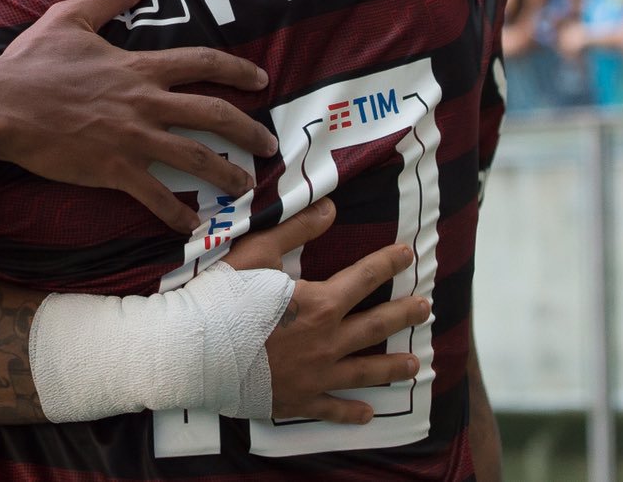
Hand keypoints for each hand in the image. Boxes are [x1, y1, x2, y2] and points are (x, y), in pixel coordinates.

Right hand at [0, 0, 275, 234]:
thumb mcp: (74, 17)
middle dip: (249, 130)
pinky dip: (177, 214)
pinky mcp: (114, 169)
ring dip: (227, 174)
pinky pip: (155, 196)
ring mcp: (132, 138)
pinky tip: (193, 228)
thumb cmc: (33, 61)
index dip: (236, 69)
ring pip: (195, 158)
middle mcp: (145, 103)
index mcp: (139, 67)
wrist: (1, 104)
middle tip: (270, 145)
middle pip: (213, 115)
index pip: (202, 62)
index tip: (261, 79)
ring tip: (248, 188)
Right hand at [227, 200, 428, 422]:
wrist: (196, 350)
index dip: (387, 263)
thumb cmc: (223, 298)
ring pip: (364, 371)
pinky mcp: (299, 400)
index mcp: (319, 303)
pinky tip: (368, 414)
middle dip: (404, 315)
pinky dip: (351, 412)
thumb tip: (331, 208)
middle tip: (426, 308)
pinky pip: (332, 408)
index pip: (363, 277)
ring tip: (414, 364)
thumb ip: (296, 229)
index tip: (408, 254)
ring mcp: (316, 374)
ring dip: (392, 367)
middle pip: (376, 326)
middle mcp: (327, 340)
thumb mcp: (258, 252)